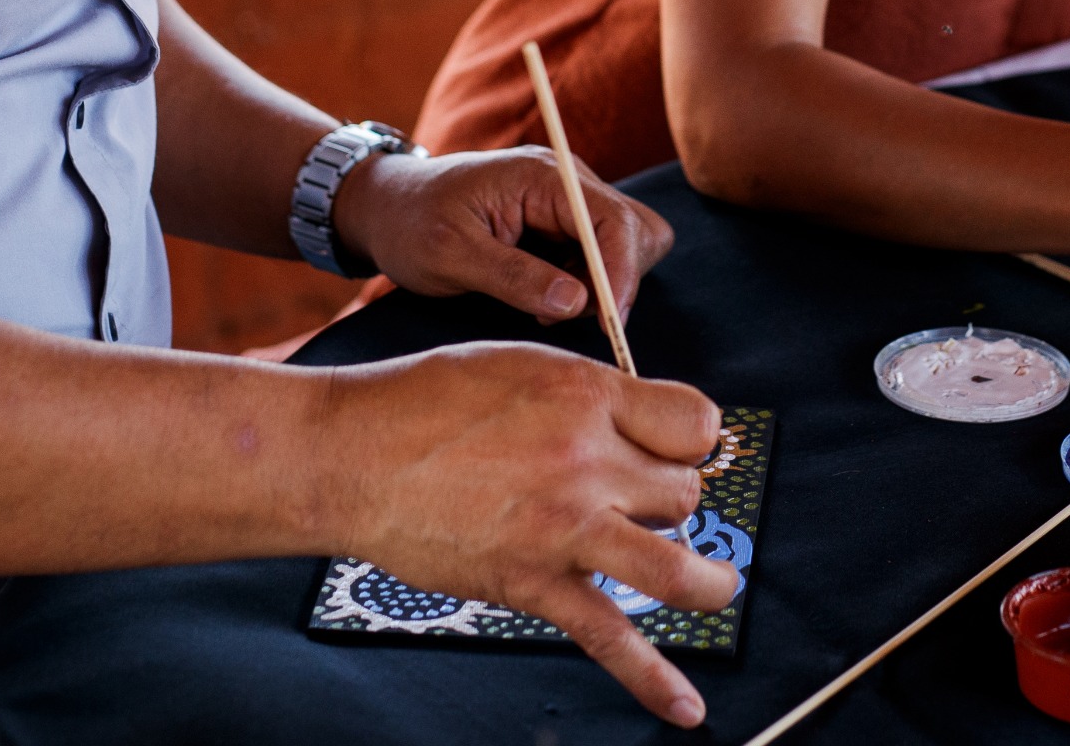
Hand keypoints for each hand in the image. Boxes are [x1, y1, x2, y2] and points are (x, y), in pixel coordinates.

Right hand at [314, 344, 734, 725]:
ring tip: (714, 586)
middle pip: (683, 493)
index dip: (691, 440)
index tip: (674, 449)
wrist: (354, 454)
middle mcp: (586, 460)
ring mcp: (563, 527)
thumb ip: (589, 394)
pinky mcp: (533, 583)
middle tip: (636, 502)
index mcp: (586, 395)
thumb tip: (636, 423)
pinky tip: (686, 707)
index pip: (696, 424)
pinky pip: (610, 638)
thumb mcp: (522, 363)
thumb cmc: (424, 401)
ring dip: (707, 582)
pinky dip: (653, 679)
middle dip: (669, 498)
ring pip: (675, 567)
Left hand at [331, 149, 675, 326]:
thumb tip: (578, 303)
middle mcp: (566, 181)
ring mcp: (567, 200)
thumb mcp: (449, 256)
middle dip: (618, 279)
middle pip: (637, 229)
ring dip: (601, 286)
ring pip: (626, 246)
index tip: (607, 324)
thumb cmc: (409, 224)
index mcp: (542, 175)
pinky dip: (586, 286)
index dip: (621, 274)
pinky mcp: (563, 223)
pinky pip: (601, 256)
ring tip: (541, 304)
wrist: (385, 207)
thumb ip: (513, 277)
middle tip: (569, 314)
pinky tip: (540, 297)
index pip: (614, 220)